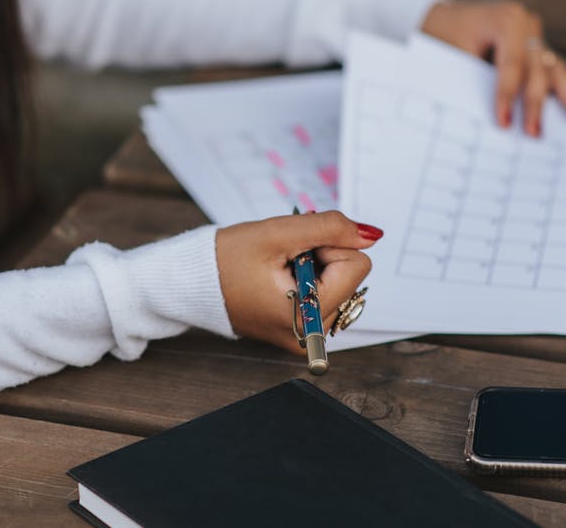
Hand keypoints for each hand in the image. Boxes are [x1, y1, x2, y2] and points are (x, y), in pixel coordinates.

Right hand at [215, 211, 382, 354]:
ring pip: (341, 285)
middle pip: (351, 276)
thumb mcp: (278, 233)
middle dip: (322, 259)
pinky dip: (310, 281)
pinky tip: (280, 281)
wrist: (194, 283)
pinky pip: (327, 296)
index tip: (294, 251)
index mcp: (307, 317)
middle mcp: (312, 336)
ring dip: (316, 269)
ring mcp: (308, 337)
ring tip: (279, 272)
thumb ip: (329, 228)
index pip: (356, 265)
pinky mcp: (302, 334)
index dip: (327, 247)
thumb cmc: (226, 260)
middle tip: (282, 261)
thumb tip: (371, 235)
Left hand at [421, 0, 565, 136]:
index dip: (507, 96)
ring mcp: (535, 36)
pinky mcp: (537, 49)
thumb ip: (473, 80)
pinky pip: (555, 72)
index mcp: (506, 19)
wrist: (441, 18)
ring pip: (555, 72)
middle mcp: (527, 24)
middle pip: (537, 70)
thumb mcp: (451, 54)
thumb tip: (491, 119)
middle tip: (536, 134)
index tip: (504, 124)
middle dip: (537, 106)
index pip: (510, 64)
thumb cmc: (442, 36)